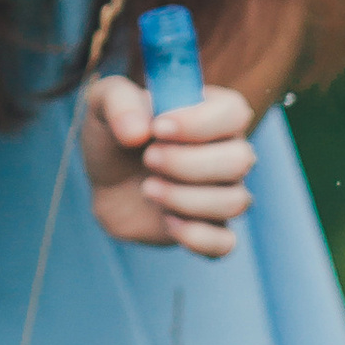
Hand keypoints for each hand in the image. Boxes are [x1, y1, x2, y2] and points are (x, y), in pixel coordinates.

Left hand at [83, 76, 257, 258]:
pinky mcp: (209, 229)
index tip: (158, 128)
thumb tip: (139, 131)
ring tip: (148, 188)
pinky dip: (196, 236)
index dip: (200, 123)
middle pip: (240, 160)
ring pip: (234, 201)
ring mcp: (223, 193)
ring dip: (184, 198)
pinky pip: (224, 243)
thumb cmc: (116, 134)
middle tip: (148, 159)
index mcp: (213, 112)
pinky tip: (166, 221)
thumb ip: (118, 101)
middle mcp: (229, 152)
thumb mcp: (105, 102)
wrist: (107, 181)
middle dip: (187, 163)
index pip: (234, 112)